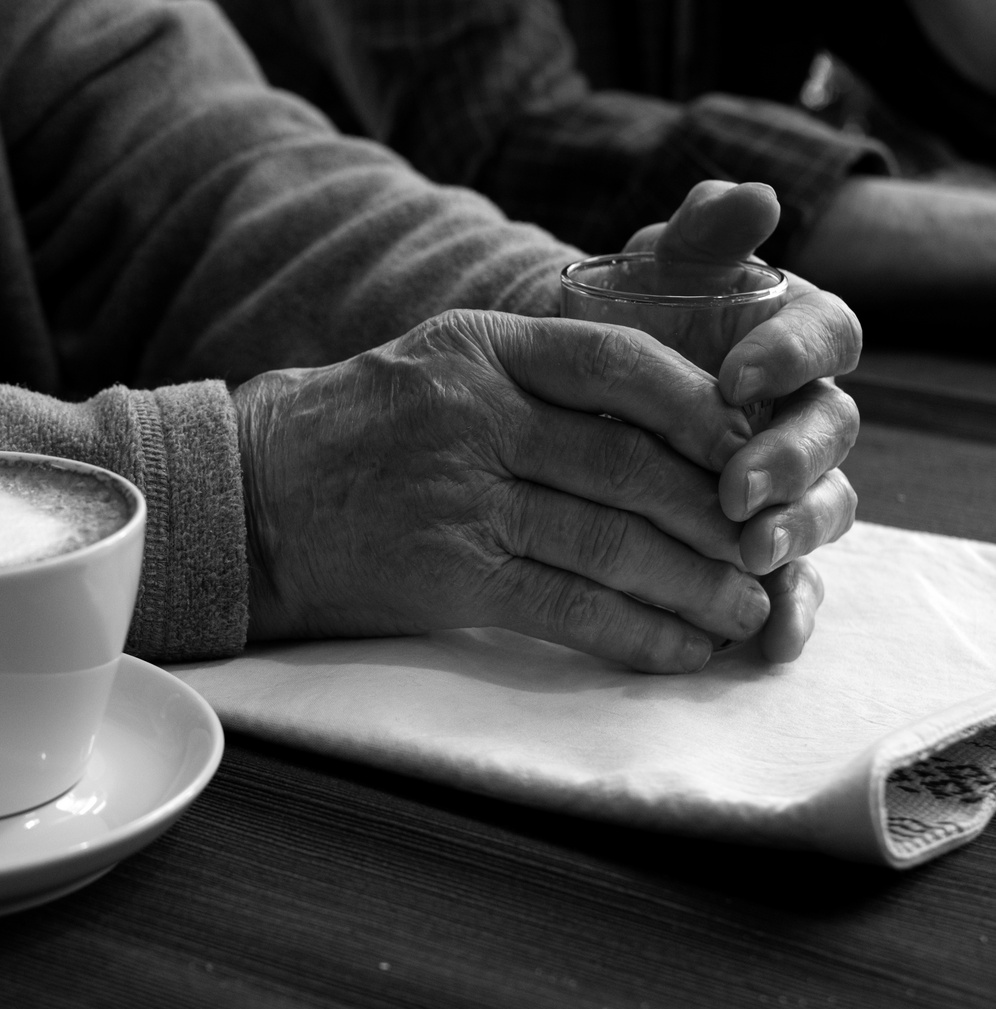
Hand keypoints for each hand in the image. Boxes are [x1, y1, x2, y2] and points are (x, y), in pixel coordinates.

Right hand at [236, 309, 769, 673]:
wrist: (247, 498)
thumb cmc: (357, 433)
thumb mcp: (438, 365)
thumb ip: (537, 376)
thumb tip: (667, 424)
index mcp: (480, 348)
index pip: (617, 362)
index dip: (699, 406)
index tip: (752, 445)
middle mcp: (472, 415)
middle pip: (628, 464)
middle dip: (716, 516)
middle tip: (771, 549)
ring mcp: (456, 497)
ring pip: (609, 542)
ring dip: (693, 585)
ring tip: (744, 610)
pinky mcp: (445, 576)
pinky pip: (565, 606)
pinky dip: (636, 634)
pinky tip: (680, 650)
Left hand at [624, 181, 860, 661]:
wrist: (580, 390)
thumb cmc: (627, 322)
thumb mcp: (651, 273)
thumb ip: (699, 238)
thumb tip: (746, 198)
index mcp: (794, 336)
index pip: (828, 338)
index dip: (792, 355)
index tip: (737, 374)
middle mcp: (805, 410)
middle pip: (830, 434)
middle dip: (788, 460)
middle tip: (735, 487)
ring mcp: (791, 481)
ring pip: (823, 508)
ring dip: (792, 533)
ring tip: (746, 557)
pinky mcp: (767, 539)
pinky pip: (796, 578)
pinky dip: (789, 608)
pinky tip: (766, 640)